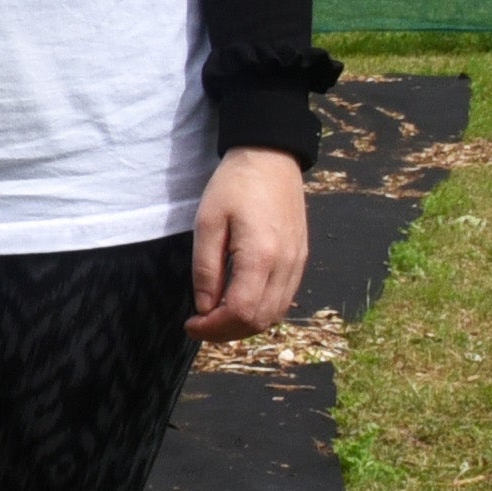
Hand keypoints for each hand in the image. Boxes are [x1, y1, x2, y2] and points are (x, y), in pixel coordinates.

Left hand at [186, 146, 309, 339]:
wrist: (271, 158)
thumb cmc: (234, 185)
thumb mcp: (208, 221)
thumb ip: (206, 267)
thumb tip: (205, 306)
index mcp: (261, 256)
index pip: (241, 311)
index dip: (214, 327)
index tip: (190, 325)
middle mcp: (286, 266)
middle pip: (260, 320)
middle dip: (227, 331)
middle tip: (199, 325)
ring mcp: (298, 264)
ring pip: (275, 315)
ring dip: (244, 325)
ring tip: (215, 318)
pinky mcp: (301, 259)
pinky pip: (283, 299)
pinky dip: (261, 311)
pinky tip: (238, 303)